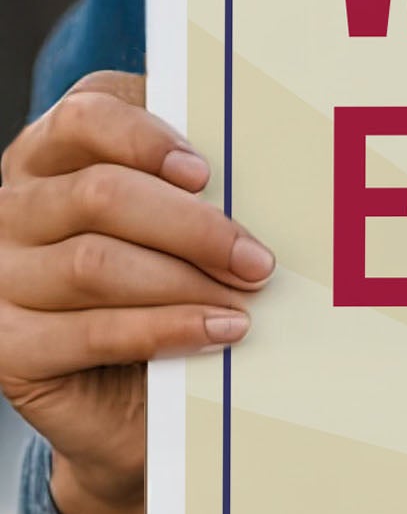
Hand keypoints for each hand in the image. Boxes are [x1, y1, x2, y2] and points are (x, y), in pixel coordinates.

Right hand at [0, 71, 273, 513]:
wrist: (139, 397)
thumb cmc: (173, 285)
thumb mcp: (187, 226)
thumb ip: (202, 187)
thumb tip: (273, 153)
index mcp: (52, 157)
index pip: (83, 116)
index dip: (144, 137)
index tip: (206, 172)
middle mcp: (14, 209)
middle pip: (99, 194)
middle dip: (192, 227)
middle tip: (258, 260)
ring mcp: (4, 278)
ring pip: (95, 264)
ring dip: (186, 283)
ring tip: (247, 303)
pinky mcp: (10, 346)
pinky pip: (91, 331)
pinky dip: (166, 329)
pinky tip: (220, 332)